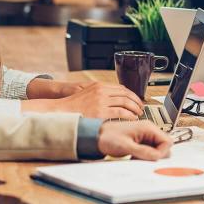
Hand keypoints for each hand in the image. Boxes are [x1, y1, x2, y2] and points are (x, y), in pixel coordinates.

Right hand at [22, 82, 143, 118]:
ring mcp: (101, 101)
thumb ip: (102, 94)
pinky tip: (132, 118)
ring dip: (134, 108)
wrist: (61, 111)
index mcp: (99, 85)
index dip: (132, 94)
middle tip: (141, 108)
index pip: (122, 88)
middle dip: (136, 101)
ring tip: (138, 114)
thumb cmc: (74, 105)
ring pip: (125, 103)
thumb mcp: (89, 93)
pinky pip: (120, 112)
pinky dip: (129, 115)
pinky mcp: (100, 112)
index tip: (137, 100)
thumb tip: (116, 99)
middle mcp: (101, 91)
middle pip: (125, 94)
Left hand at [97, 121, 172, 159]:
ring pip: (157, 149)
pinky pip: (149, 151)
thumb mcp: (126, 146)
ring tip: (137, 157)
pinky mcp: (141, 141)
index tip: (152, 158)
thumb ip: (143, 151)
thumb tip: (157, 156)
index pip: (167, 141)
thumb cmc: (108, 137)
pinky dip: (145, 156)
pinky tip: (135, 156)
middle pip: (164, 146)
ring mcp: (145, 136)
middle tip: (143, 158)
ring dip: (150, 156)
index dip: (161, 152)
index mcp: (148, 128)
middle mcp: (148, 130)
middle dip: (156, 155)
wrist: (97, 136)